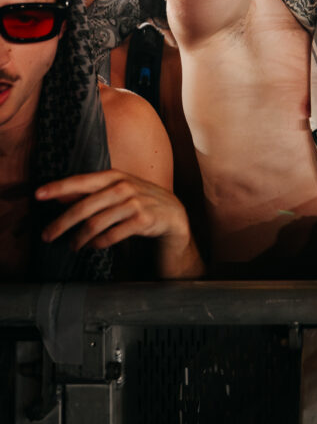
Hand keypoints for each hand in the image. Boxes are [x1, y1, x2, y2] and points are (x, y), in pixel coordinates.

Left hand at [35, 170, 194, 267]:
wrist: (173, 214)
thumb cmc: (139, 201)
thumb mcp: (116, 191)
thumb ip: (90, 193)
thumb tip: (58, 197)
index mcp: (114, 176)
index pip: (80, 181)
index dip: (58, 187)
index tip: (37, 195)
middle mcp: (123, 186)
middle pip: (84, 207)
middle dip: (62, 223)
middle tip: (47, 235)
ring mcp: (134, 203)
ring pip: (96, 224)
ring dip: (79, 238)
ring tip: (72, 246)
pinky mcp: (142, 220)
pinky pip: (111, 235)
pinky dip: (97, 243)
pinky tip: (91, 247)